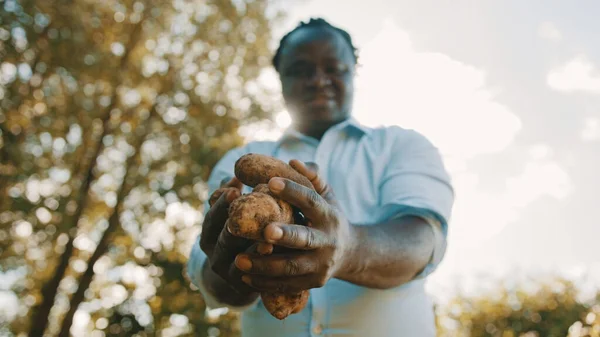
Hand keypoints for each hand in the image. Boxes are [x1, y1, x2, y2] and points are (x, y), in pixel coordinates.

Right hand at [199, 177, 257, 295]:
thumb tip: (236, 174)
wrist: (248, 272)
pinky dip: (261, 266)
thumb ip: (235, 193)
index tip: (235, 189)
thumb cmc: (243, 231)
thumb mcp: (235, 212)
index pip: (212, 216)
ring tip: (266, 237)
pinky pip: (251, 277)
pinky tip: (274, 255)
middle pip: (221, 238)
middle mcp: (215, 251)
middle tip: (252, 213)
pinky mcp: (243, 285)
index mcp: (211, 230)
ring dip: (251, 248)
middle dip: (235, 224)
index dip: (220, 203)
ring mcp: (227, 271)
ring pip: (238, 259)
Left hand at [234, 160, 354, 293]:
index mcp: (328, 215)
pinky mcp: (314, 282)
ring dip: (264, 265)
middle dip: (285, 235)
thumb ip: (312, 176)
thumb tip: (293, 161)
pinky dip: (265, 283)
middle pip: (304, 238)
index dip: (292, 191)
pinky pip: (287, 284)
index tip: (269, 182)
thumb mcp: (327, 194)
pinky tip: (244, 276)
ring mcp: (321, 264)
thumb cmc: (328, 216)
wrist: (350, 253)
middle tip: (264, 230)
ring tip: (238, 259)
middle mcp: (327, 240)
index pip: (310, 200)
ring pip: (292, 267)